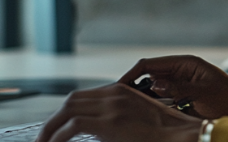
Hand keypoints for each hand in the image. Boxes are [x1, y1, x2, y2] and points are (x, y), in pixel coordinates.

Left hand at [35, 83, 199, 141]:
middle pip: (72, 99)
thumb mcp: (140, 118)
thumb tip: (100, 130)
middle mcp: (116, 94)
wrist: (182, 136)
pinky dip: (57, 136)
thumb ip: (119, 118)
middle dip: (54, 118)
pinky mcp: (109, 123)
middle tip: (45, 135)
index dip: (66, 111)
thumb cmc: (167, 134)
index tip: (58, 125)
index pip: (84, 96)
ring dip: (51, 127)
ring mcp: (112, 106)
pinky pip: (72, 126)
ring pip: (68, 109)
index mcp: (123, 91)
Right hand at [119, 55, 227, 118]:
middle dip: (132, 86)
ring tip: (123, 108)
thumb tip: (153, 83)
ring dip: (139, 97)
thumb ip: (178, 88)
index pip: (151, 64)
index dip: (132, 74)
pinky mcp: (179, 98)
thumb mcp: (203, 93)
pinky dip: (150, 105)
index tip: (118, 87)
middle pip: (147, 76)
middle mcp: (179, 72)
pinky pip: (159, 100)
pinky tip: (140, 114)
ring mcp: (179, 85)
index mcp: (186, 63)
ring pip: (151, 89)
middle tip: (115, 100)